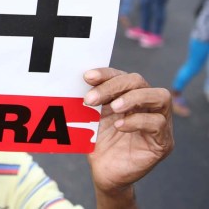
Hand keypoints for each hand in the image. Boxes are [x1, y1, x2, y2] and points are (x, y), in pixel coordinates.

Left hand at [84, 69, 172, 195]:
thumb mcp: (92, 118)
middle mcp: (147, 106)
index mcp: (128, 96)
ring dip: (133, 98)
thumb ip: (91, 100)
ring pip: (160, 97)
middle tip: (92, 98)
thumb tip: (82, 81)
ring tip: (113, 108)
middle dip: (114, 85)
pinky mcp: (163, 142)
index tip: (88, 77)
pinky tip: (120, 127)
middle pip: (139, 82)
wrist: (104, 173)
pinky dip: (138, 121)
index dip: (106, 74)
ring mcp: (159, 123)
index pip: (121, 76)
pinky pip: (158, 123)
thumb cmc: (99, 143)